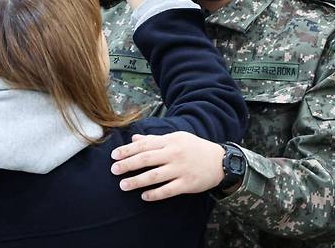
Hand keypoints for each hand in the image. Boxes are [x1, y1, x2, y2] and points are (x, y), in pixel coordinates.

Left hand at [110, 132, 224, 200]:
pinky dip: (155, 194)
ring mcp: (181, 169)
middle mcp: (174, 154)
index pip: (145, 145)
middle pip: (147, 159)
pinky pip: (168, 190)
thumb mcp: (176, 138)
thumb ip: (154, 139)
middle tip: (114, 170)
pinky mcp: (187, 183)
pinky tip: (144, 196)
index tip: (114, 156)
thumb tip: (134, 139)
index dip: (128, 150)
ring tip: (123, 185)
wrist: (220, 161)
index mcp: (170, 141)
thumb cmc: (195, 148)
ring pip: (155, 176)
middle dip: (128, 164)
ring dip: (137, 181)